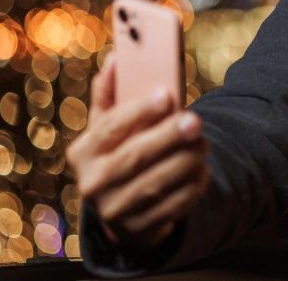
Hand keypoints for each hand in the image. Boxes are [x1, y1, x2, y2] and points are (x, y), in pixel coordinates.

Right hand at [66, 56, 208, 249]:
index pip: (110, 128)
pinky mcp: (140, 229)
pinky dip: (192, 186)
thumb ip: (110, 94)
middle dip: (169, 136)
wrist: (120, 209)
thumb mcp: (107, 127)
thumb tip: (116, 57)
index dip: (139, 110)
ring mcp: (115, 210)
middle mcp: (93, 183)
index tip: (166, 94)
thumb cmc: (118, 154)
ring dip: (186, 160)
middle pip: (135, 156)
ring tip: (203, 144)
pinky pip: (174, 205)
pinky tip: (202, 169)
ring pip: (157, 183)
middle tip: (195, 120)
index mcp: (83, 152)